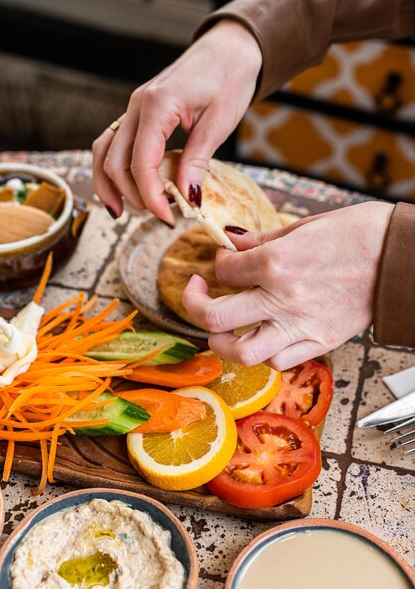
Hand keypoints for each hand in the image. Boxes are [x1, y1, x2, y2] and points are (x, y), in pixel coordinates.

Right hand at [92, 20, 261, 223]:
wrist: (229, 48)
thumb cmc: (229, 78)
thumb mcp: (218, 123)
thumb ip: (197, 161)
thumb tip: (187, 200)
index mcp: (158, 104)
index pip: (141, 162)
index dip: (151, 196)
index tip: (168, 218)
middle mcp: (137, 105)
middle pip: (115, 161)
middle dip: (132, 194)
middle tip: (160, 215)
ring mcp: (133, 108)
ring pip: (104, 151)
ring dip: (110, 184)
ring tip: (123, 211)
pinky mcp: (138, 113)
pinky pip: (114, 142)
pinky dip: (114, 167)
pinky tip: (124, 188)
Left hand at [182, 201, 393, 369]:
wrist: (401, 258)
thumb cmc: (359, 234)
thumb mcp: (304, 226)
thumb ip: (262, 240)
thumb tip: (234, 242)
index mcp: (277, 263)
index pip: (224, 270)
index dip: (217, 261)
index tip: (223, 258)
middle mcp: (283, 299)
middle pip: (215, 318)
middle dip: (194, 304)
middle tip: (198, 293)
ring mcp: (301, 327)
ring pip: (241, 353)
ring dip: (222, 341)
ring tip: (221, 328)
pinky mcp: (320, 343)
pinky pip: (278, 361)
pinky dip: (263, 352)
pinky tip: (262, 336)